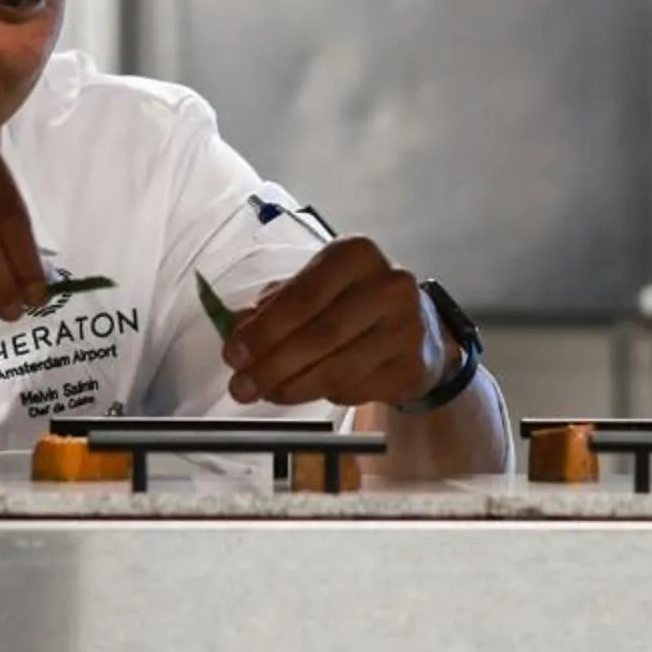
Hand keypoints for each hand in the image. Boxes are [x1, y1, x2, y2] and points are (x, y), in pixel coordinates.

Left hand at [220, 237, 446, 407]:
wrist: (417, 327)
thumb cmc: (351, 303)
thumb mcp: (312, 289)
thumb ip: (272, 307)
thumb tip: (236, 331)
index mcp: (355, 255)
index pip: (303, 296)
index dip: (264, 330)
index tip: (234, 354)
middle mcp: (388, 286)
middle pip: (319, 335)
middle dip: (272, 365)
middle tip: (242, 387)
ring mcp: (406, 328)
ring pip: (337, 370)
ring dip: (292, 388)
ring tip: (267, 393)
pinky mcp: (412, 366)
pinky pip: (355, 390)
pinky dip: (323, 396)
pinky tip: (309, 390)